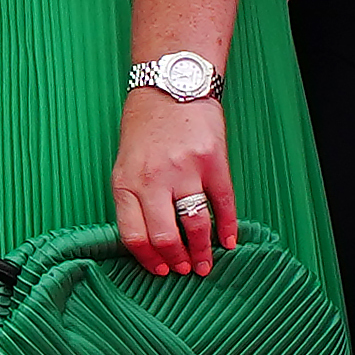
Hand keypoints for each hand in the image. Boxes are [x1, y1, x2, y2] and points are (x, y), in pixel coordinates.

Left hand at [111, 91, 235, 276]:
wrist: (172, 83)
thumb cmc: (146, 125)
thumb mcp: (126, 161)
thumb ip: (134, 195)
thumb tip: (148, 237)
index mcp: (125, 180)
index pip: (132, 234)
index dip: (148, 258)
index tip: (160, 270)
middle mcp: (153, 178)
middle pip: (164, 235)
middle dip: (176, 260)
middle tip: (186, 270)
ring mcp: (184, 169)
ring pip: (195, 224)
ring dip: (202, 250)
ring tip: (206, 264)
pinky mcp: (212, 161)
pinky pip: (223, 203)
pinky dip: (228, 227)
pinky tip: (228, 242)